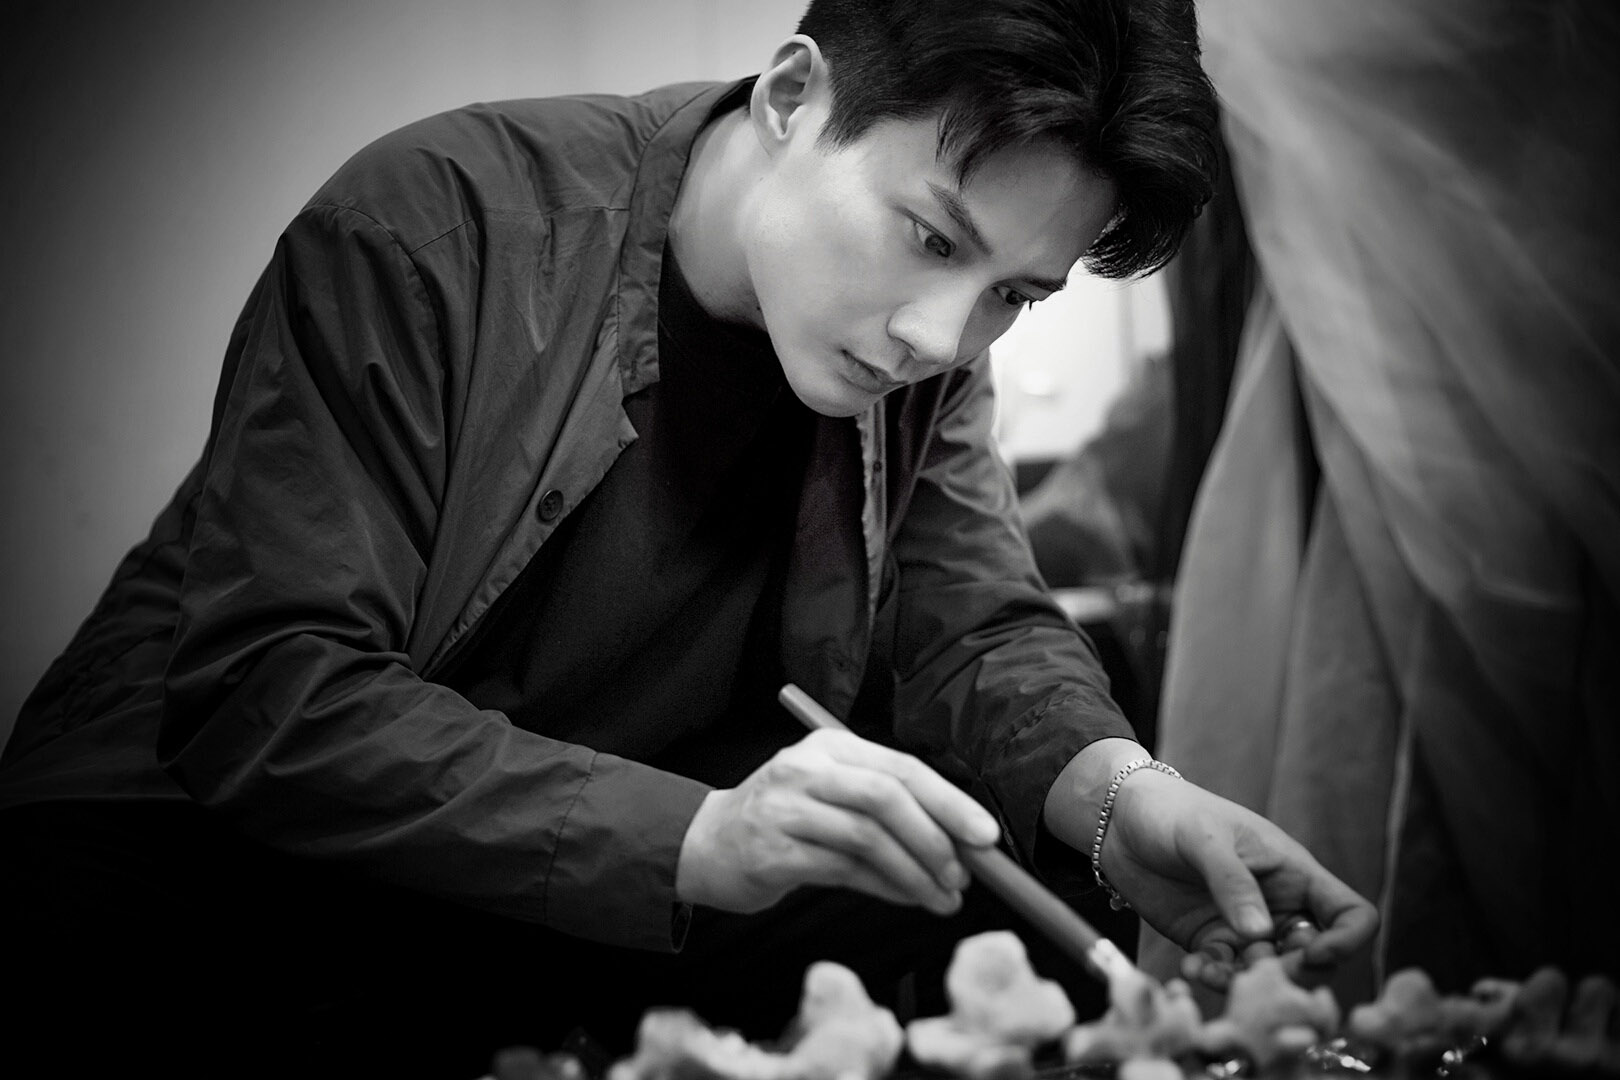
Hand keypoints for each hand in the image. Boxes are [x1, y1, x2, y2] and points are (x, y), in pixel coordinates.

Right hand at [675, 727, 1001, 915]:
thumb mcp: (832, 795)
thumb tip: (961, 841)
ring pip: (867, 838)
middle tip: (965, 874)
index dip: (949, 801)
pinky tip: (907, 898)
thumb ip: (888, 808)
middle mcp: (805, 769)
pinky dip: (885, 888)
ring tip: (943, 897)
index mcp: (830, 746)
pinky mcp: (772, 852)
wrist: (708, 845)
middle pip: (885, 796)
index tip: (985, 836)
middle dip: (935, 838)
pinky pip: (843, 871)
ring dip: (915, 873)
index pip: (901, 767)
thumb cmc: (786, 820)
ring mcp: (785, 810)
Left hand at [1099, 769, 1378, 989]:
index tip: (1313, 954)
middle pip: (1314, 958)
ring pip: (1269, 973)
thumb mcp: (1206, 839)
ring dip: (1246, 982)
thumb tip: (1261, 935)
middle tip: (1254, 974)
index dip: (1346, 942)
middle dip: (1292, 974)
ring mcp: (1244, 926)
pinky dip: (1214, 977)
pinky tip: (1190, 968)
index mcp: (1294, 873)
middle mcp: (1278, 905)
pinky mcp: (1210, 940)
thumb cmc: (1172, 812)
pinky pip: (1226, 972)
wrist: (1118, 819)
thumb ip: (1233, 883)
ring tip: (1208, 970)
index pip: (1351, 914)